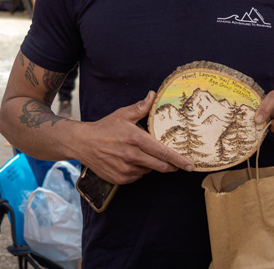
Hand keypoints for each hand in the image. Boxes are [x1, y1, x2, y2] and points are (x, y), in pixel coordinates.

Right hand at [76, 91, 194, 184]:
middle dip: (171, 166)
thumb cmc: (105, 127)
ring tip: (141, 154)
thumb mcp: (123, 114)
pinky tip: (131, 161)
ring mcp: (126, 170)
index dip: (178, 160)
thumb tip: (153, 94)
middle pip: (160, 166)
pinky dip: (139, 170)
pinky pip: (137, 177)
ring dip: (151, 165)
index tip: (190, 165)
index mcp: (136, 139)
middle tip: (177, 163)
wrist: (83, 143)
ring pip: (149, 171)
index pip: (163, 152)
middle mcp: (132, 156)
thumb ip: (141, 107)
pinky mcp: (120, 179)